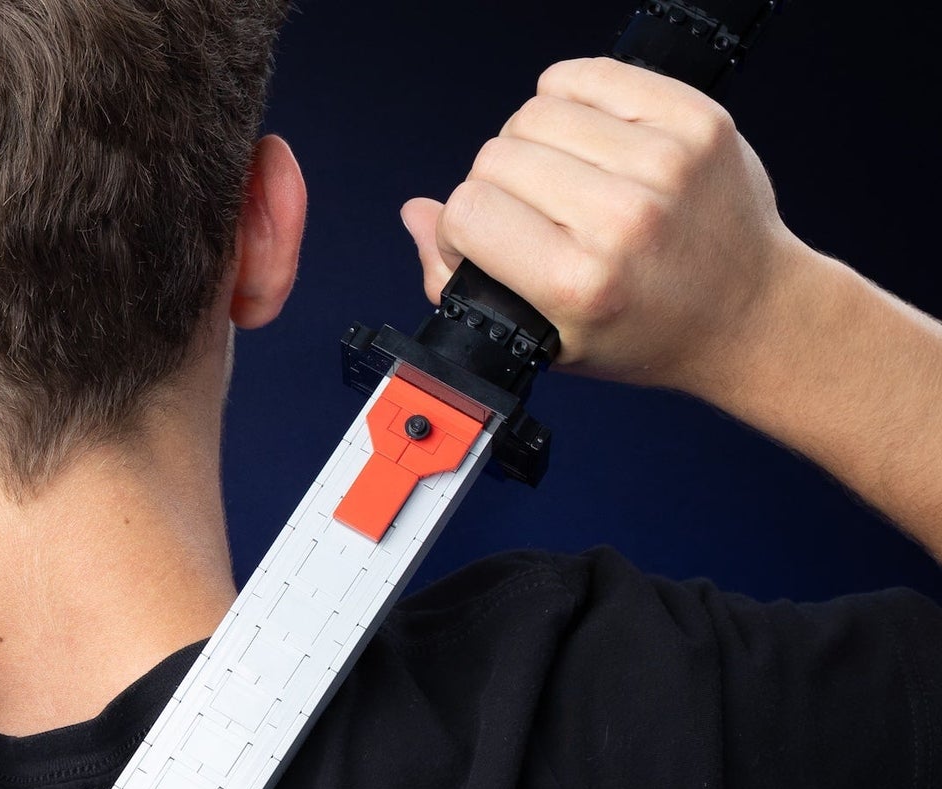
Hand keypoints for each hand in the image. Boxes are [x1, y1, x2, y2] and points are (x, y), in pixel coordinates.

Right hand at [400, 58, 801, 400]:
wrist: (745, 312)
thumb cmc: (643, 332)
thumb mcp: (542, 338)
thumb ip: (461, 284)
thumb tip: (418, 214)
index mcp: (579, 284)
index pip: (470, 212)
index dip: (460, 227)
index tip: (481, 243)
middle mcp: (623, 220)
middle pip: (497, 156)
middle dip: (496, 185)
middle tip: (529, 216)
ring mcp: (664, 161)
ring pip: (537, 110)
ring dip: (533, 142)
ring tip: (558, 179)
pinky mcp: (692, 119)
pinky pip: (591, 75)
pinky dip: (571, 99)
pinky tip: (584, 138)